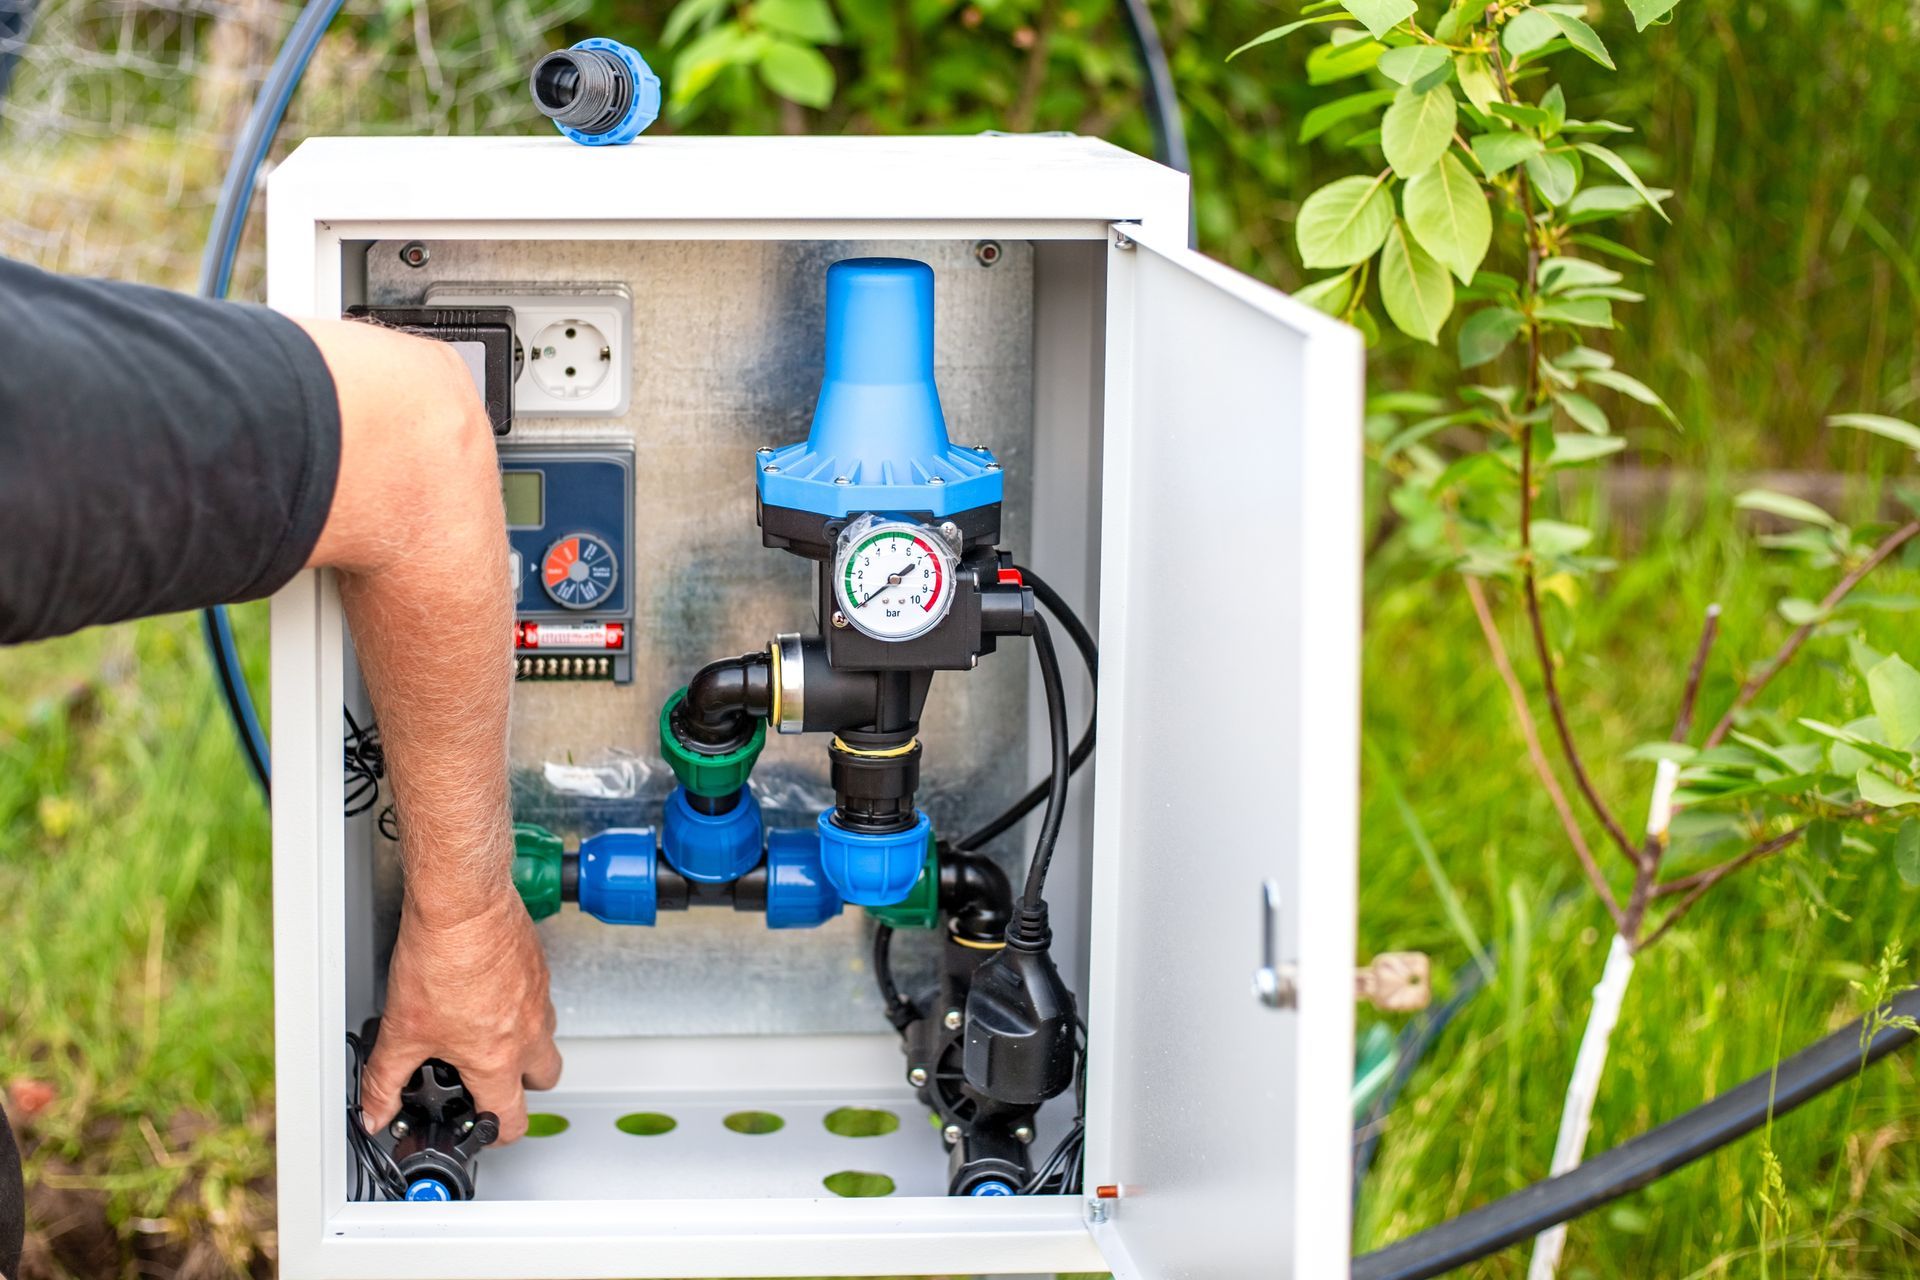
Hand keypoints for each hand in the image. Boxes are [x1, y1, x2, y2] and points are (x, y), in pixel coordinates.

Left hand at [359, 891, 561, 1144]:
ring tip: (486, 1029)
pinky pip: (539, 999)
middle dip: (524, 1087)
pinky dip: (520, 1004)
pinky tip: (485, 990)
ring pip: (546, 1036)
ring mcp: (539, 998)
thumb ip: (385, 1080)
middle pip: (546, 1079)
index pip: (513, 1118)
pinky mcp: (538, 968)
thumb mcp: (401, 1030)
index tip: (482, 1125)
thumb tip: (374, 1111)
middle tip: (492, 1078)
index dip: (498, 1133)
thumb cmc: (440, 959)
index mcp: (496, 1059)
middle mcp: (528, 1032)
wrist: (464, 905)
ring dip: (525, 1042)